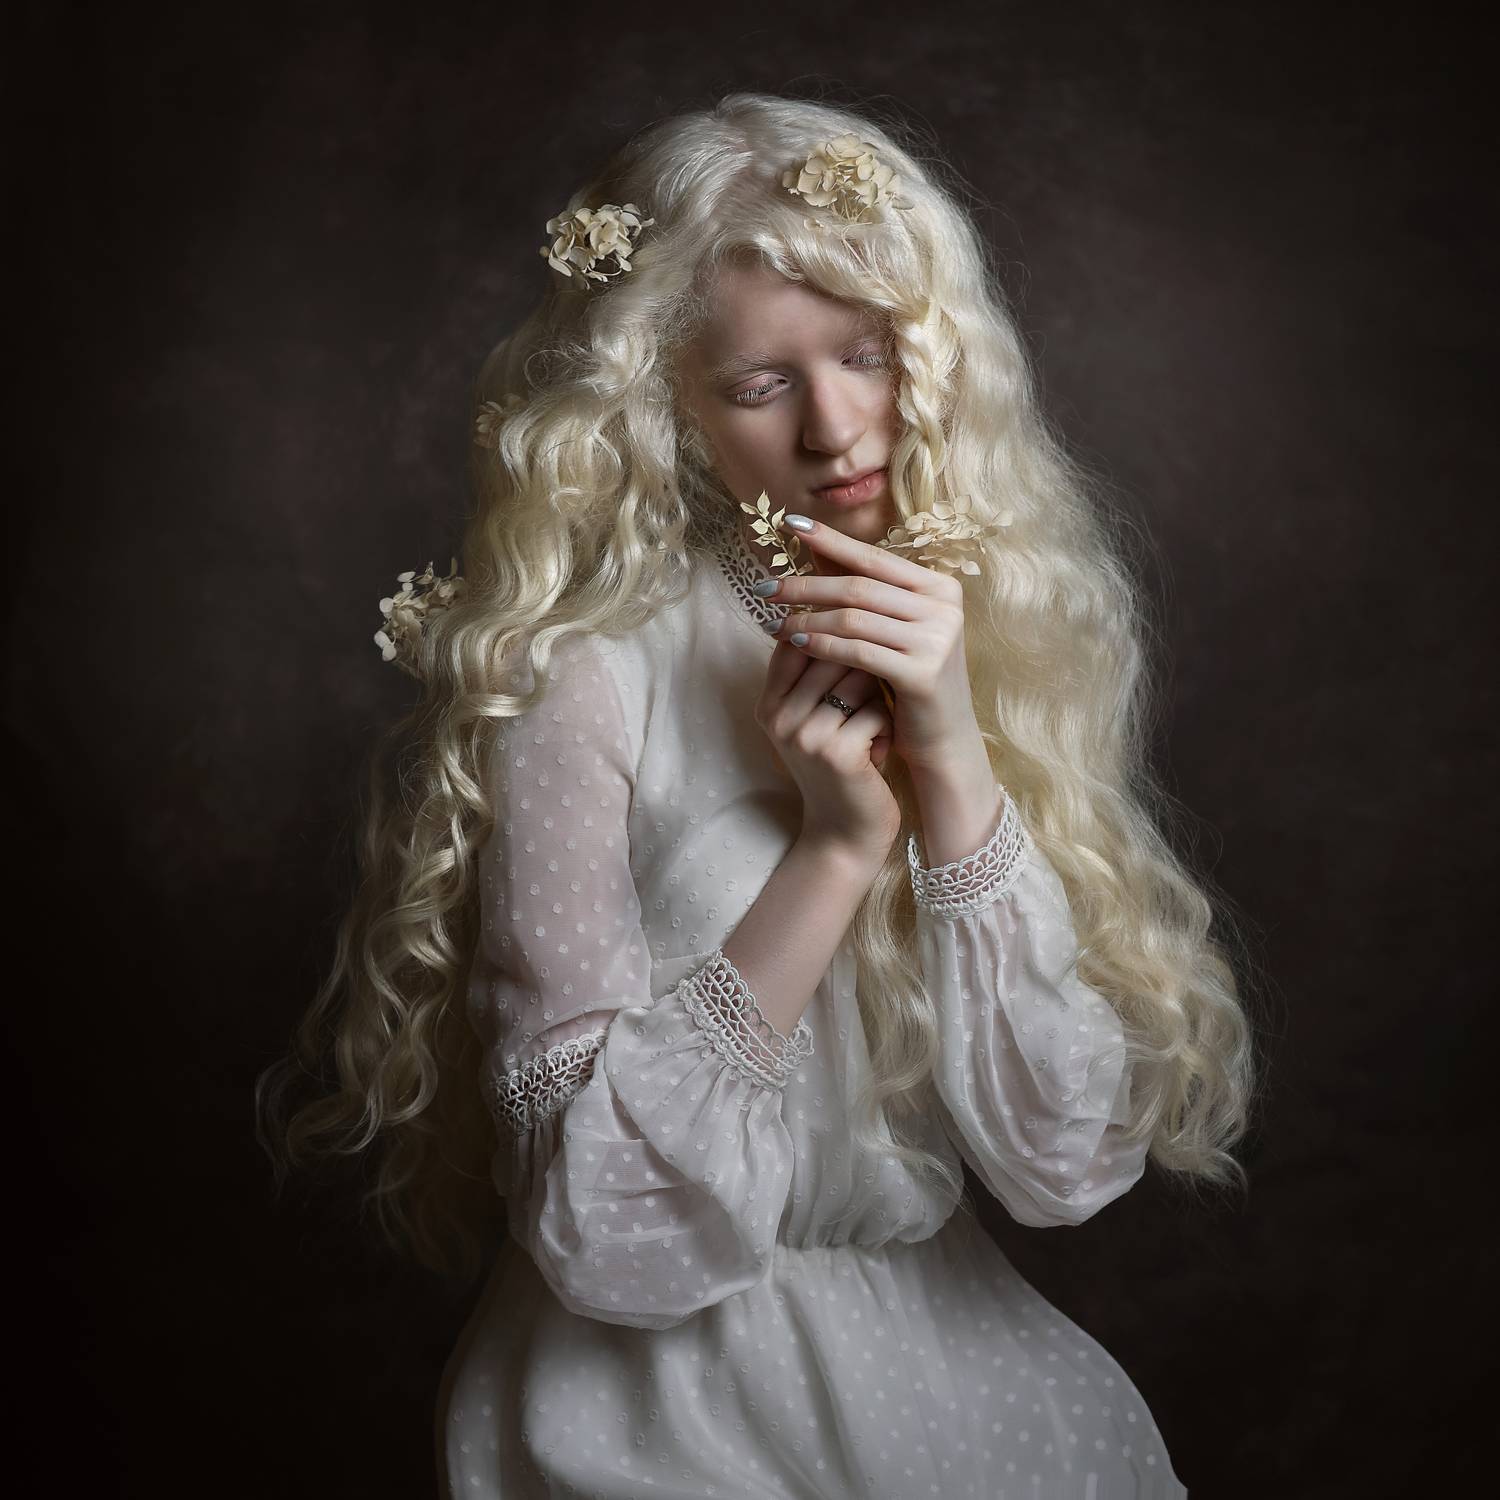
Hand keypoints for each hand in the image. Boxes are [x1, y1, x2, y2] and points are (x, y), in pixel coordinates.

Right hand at [755, 634, 900, 868]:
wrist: (844, 832)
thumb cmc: (840, 764)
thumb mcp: (814, 718)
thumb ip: (816, 672)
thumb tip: (840, 605)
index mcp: (767, 704)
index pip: (796, 639)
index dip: (833, 632)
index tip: (858, 642)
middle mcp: (779, 717)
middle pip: (832, 652)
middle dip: (861, 668)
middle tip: (864, 704)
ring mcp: (804, 734)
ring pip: (858, 677)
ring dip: (875, 699)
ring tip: (867, 730)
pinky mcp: (836, 752)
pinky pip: (877, 709)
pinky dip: (886, 727)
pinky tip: (876, 753)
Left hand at [759, 515, 979, 771]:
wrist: (944, 736)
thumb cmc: (910, 677)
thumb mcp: (891, 627)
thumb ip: (861, 589)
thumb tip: (813, 546)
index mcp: (940, 587)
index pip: (873, 558)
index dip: (830, 540)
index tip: (789, 524)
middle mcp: (944, 607)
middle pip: (858, 587)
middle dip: (805, 586)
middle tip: (764, 587)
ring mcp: (937, 639)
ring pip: (854, 619)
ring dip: (806, 620)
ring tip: (774, 624)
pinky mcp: (923, 672)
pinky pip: (858, 651)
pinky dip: (822, 646)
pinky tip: (796, 645)